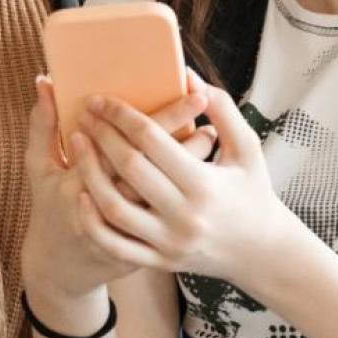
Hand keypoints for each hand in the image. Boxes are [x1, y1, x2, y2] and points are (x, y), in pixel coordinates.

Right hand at [20, 75, 211, 301]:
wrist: (60, 268)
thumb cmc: (49, 206)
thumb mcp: (38, 167)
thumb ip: (42, 124)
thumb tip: (45, 81)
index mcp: (79, 183)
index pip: (126, 144)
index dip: (158, 118)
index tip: (187, 90)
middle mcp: (110, 208)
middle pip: (156, 167)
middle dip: (183, 135)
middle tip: (203, 103)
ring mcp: (132, 234)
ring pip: (171, 191)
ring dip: (192, 161)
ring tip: (209, 132)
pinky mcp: (148, 249)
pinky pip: (177, 210)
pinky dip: (189, 189)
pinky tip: (201, 166)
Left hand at [79, 82, 293, 283]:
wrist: (262, 253)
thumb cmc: (253, 190)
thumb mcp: (247, 148)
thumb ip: (222, 109)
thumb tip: (188, 75)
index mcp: (204, 184)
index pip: (151, 140)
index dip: (122, 116)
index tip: (101, 99)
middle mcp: (185, 216)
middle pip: (129, 168)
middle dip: (101, 136)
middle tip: (84, 114)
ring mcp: (169, 243)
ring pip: (114, 208)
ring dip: (88, 172)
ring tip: (74, 143)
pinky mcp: (159, 261)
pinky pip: (115, 244)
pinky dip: (93, 221)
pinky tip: (81, 194)